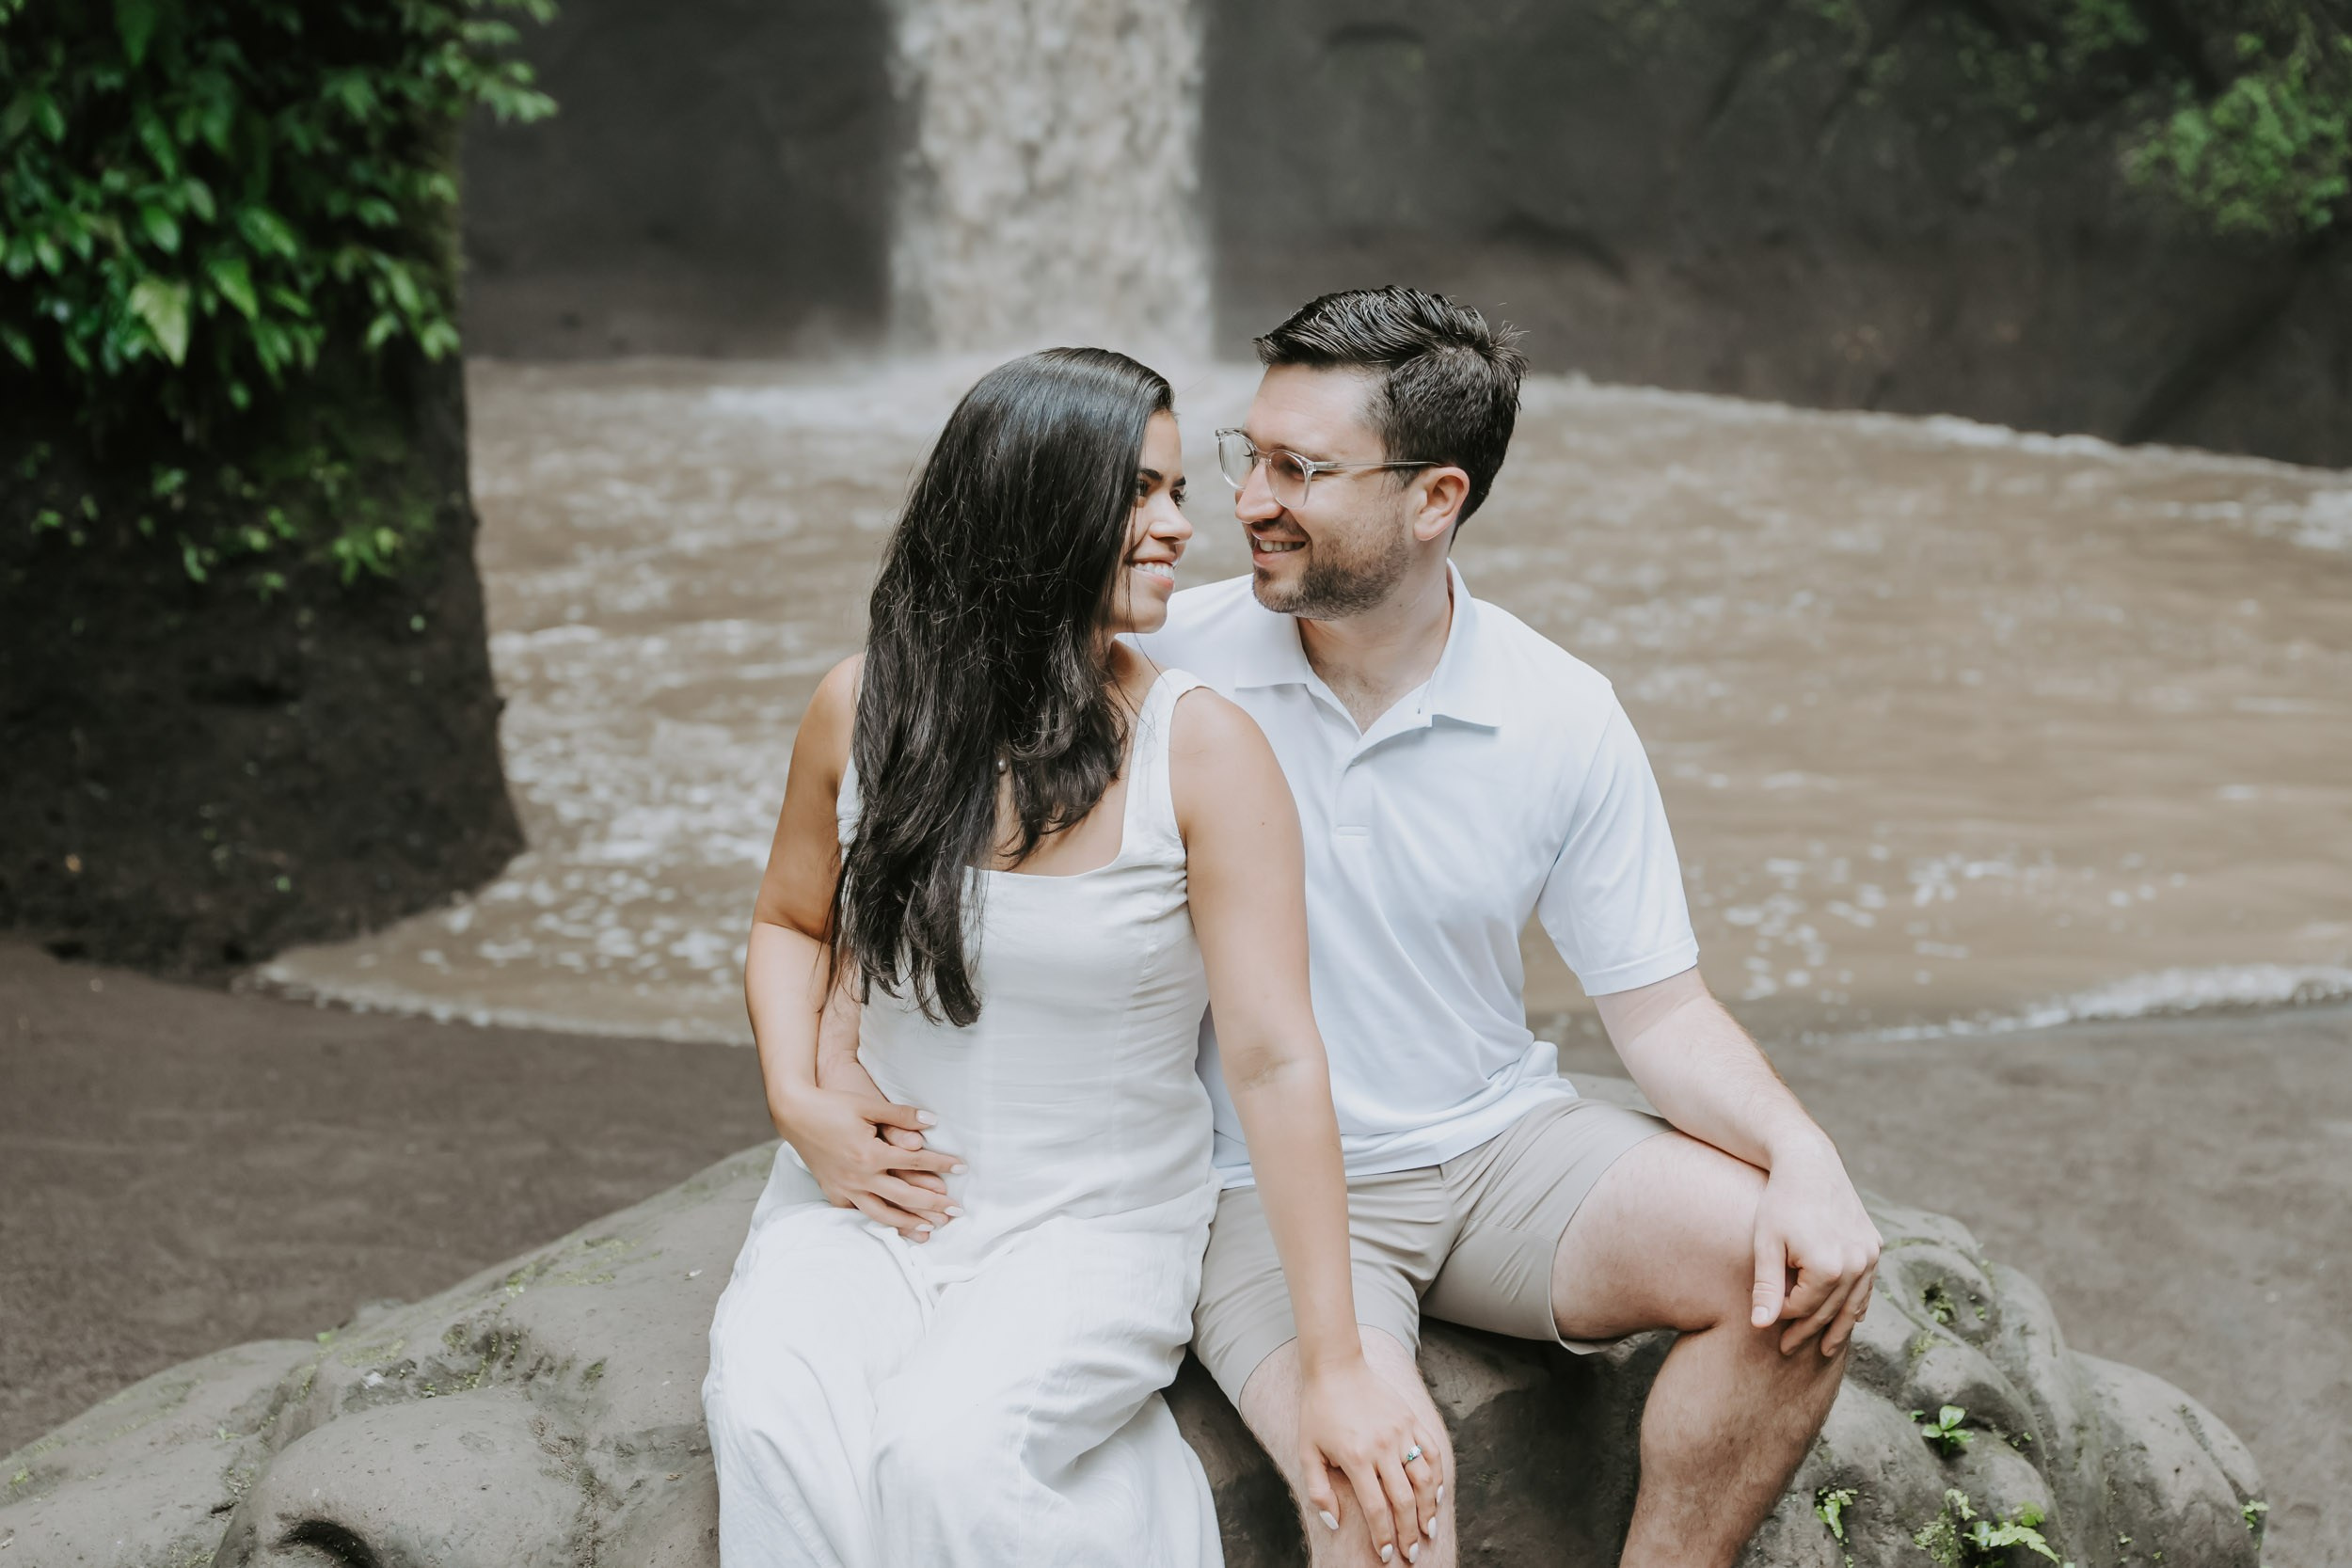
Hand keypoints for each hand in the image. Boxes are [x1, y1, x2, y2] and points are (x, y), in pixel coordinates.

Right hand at [773, 1084, 960, 1240]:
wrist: (795, 1113)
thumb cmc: (833, 1105)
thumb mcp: (868, 1105)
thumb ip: (902, 1115)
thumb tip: (933, 1121)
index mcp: (871, 1153)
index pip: (917, 1161)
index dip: (942, 1163)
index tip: (963, 1167)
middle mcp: (860, 1176)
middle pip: (906, 1196)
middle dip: (934, 1205)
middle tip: (957, 1211)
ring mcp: (845, 1188)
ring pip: (883, 1213)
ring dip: (909, 1223)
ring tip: (930, 1229)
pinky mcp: (834, 1192)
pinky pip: (858, 1212)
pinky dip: (877, 1220)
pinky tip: (891, 1226)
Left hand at [1296, 1355, 1444, 1564]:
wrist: (1336, 1368)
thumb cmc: (1318, 1411)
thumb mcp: (1307, 1451)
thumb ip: (1319, 1490)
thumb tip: (1334, 1522)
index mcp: (1356, 1458)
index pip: (1375, 1509)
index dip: (1382, 1536)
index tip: (1385, 1555)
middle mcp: (1382, 1447)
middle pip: (1404, 1500)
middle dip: (1409, 1533)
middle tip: (1411, 1553)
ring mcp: (1401, 1432)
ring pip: (1424, 1479)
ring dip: (1429, 1509)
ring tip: (1427, 1530)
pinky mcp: (1411, 1420)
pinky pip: (1432, 1452)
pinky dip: (1438, 1476)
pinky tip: (1436, 1494)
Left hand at [1750, 1138, 1881, 1354]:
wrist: (1809, 1162)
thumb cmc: (1780, 1201)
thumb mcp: (1766, 1243)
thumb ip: (1767, 1287)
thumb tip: (1761, 1327)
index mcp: (1829, 1267)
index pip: (1802, 1307)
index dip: (1782, 1315)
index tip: (1766, 1321)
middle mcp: (1857, 1264)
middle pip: (1829, 1309)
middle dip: (1808, 1332)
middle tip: (1788, 1351)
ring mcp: (1870, 1254)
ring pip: (1854, 1303)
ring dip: (1839, 1328)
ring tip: (1825, 1349)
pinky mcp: (1874, 1244)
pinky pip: (1866, 1284)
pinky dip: (1857, 1303)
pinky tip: (1851, 1319)